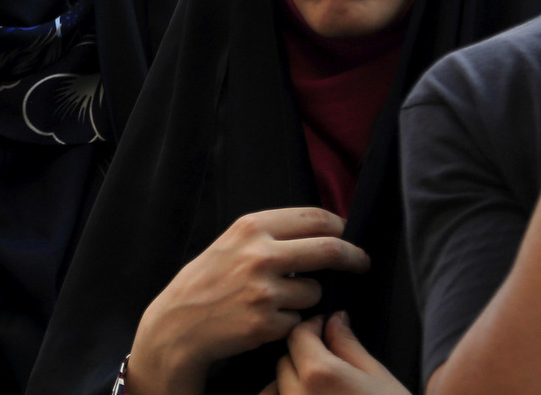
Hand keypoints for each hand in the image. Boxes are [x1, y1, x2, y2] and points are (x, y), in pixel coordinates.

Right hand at [127, 208, 370, 394]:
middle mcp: (261, 254)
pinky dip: (289, 322)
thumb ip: (273, 233)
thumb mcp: (234, 241)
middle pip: (330, 249)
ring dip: (307, 298)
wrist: (178, 323)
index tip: (350, 236)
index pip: (316, 218)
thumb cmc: (208, 280)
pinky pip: (298, 320)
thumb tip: (324, 230)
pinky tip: (263, 318)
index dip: (341, 227)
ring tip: (276, 300)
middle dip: (354, 258)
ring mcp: (265, 291)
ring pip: (315, 291)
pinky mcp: (267, 323)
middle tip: (362, 263)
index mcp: (253, 226)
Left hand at [256, 314, 408, 394]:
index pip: (298, 337)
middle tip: (328, 359)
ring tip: (320, 388)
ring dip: (291, 383)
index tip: (324, 328)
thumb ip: (348, 345)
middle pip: (284, 363)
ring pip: (276, 390)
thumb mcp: (376, 375)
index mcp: (319, 374)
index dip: (312, 327)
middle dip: (302, 355)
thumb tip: (336, 320)